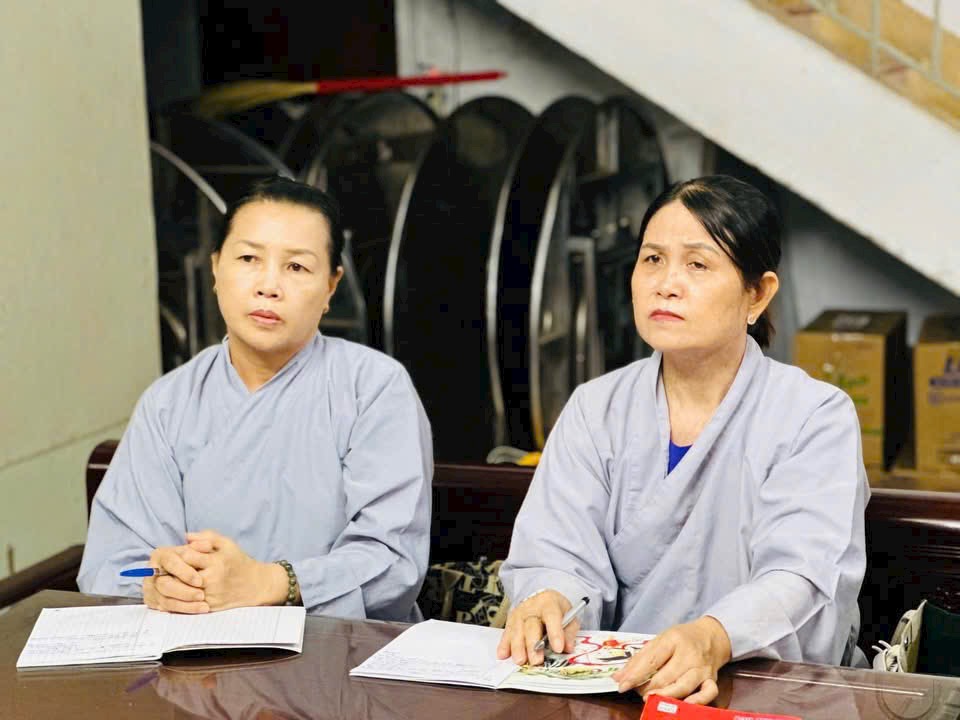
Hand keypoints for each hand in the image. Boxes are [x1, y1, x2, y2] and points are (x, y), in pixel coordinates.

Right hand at [143, 540, 213, 613]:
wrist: (195, 571)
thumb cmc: (198, 556)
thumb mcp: (204, 545)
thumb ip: (205, 541)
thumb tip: (206, 545)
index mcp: (162, 554)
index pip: (170, 562)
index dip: (184, 572)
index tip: (200, 581)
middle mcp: (153, 571)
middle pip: (164, 584)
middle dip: (184, 591)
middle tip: (201, 595)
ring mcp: (151, 587)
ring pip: (165, 599)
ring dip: (185, 604)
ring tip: (204, 606)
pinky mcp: (153, 600)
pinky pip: (166, 608)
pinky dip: (183, 610)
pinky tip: (197, 609)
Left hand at [184, 530, 293, 611]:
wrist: (255, 585)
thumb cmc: (238, 561)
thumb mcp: (227, 544)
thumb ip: (207, 537)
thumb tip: (186, 536)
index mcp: (216, 562)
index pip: (187, 556)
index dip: (183, 553)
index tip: (184, 554)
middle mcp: (213, 579)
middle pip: (182, 575)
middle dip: (177, 570)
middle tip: (175, 568)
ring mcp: (211, 595)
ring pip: (183, 590)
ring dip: (178, 584)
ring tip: (178, 578)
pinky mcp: (209, 607)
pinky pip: (189, 602)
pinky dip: (185, 596)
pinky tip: (186, 589)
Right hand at [496, 590, 577, 665]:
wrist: (540, 599)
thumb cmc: (556, 609)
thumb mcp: (569, 615)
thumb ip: (569, 632)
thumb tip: (568, 647)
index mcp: (549, 603)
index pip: (552, 617)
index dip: (555, 633)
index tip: (558, 648)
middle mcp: (532, 607)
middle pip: (531, 626)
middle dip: (533, 645)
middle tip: (536, 661)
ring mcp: (519, 613)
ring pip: (516, 630)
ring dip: (517, 647)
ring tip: (520, 661)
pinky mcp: (510, 620)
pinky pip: (506, 633)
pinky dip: (504, 644)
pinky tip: (503, 654)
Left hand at [611, 616, 730, 704]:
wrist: (711, 636)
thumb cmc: (682, 639)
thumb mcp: (659, 640)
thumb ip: (639, 659)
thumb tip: (618, 677)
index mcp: (673, 640)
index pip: (651, 660)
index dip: (635, 675)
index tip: (622, 685)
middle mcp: (689, 654)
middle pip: (665, 676)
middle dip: (647, 688)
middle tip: (637, 692)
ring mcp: (701, 668)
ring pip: (683, 686)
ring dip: (664, 696)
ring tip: (651, 698)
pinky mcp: (712, 679)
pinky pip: (707, 694)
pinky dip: (696, 701)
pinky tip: (682, 704)